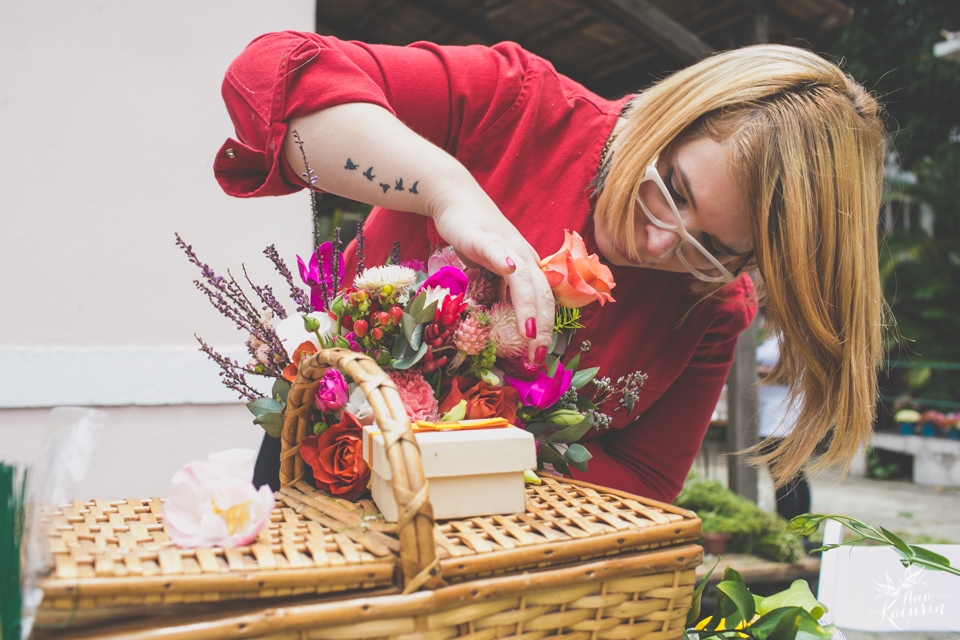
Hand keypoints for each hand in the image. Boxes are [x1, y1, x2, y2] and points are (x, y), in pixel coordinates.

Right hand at [430, 193, 554, 364]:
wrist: (456, 200)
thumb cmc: (476, 237)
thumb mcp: (492, 271)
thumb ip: (502, 292)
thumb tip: (507, 323)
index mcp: (528, 269)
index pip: (544, 303)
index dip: (545, 330)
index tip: (540, 357)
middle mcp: (524, 259)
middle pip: (541, 295)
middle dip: (542, 329)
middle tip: (538, 358)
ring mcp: (505, 246)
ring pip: (523, 279)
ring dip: (528, 307)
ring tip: (529, 334)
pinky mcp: (482, 236)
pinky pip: (495, 249)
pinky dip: (504, 259)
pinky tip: (509, 268)